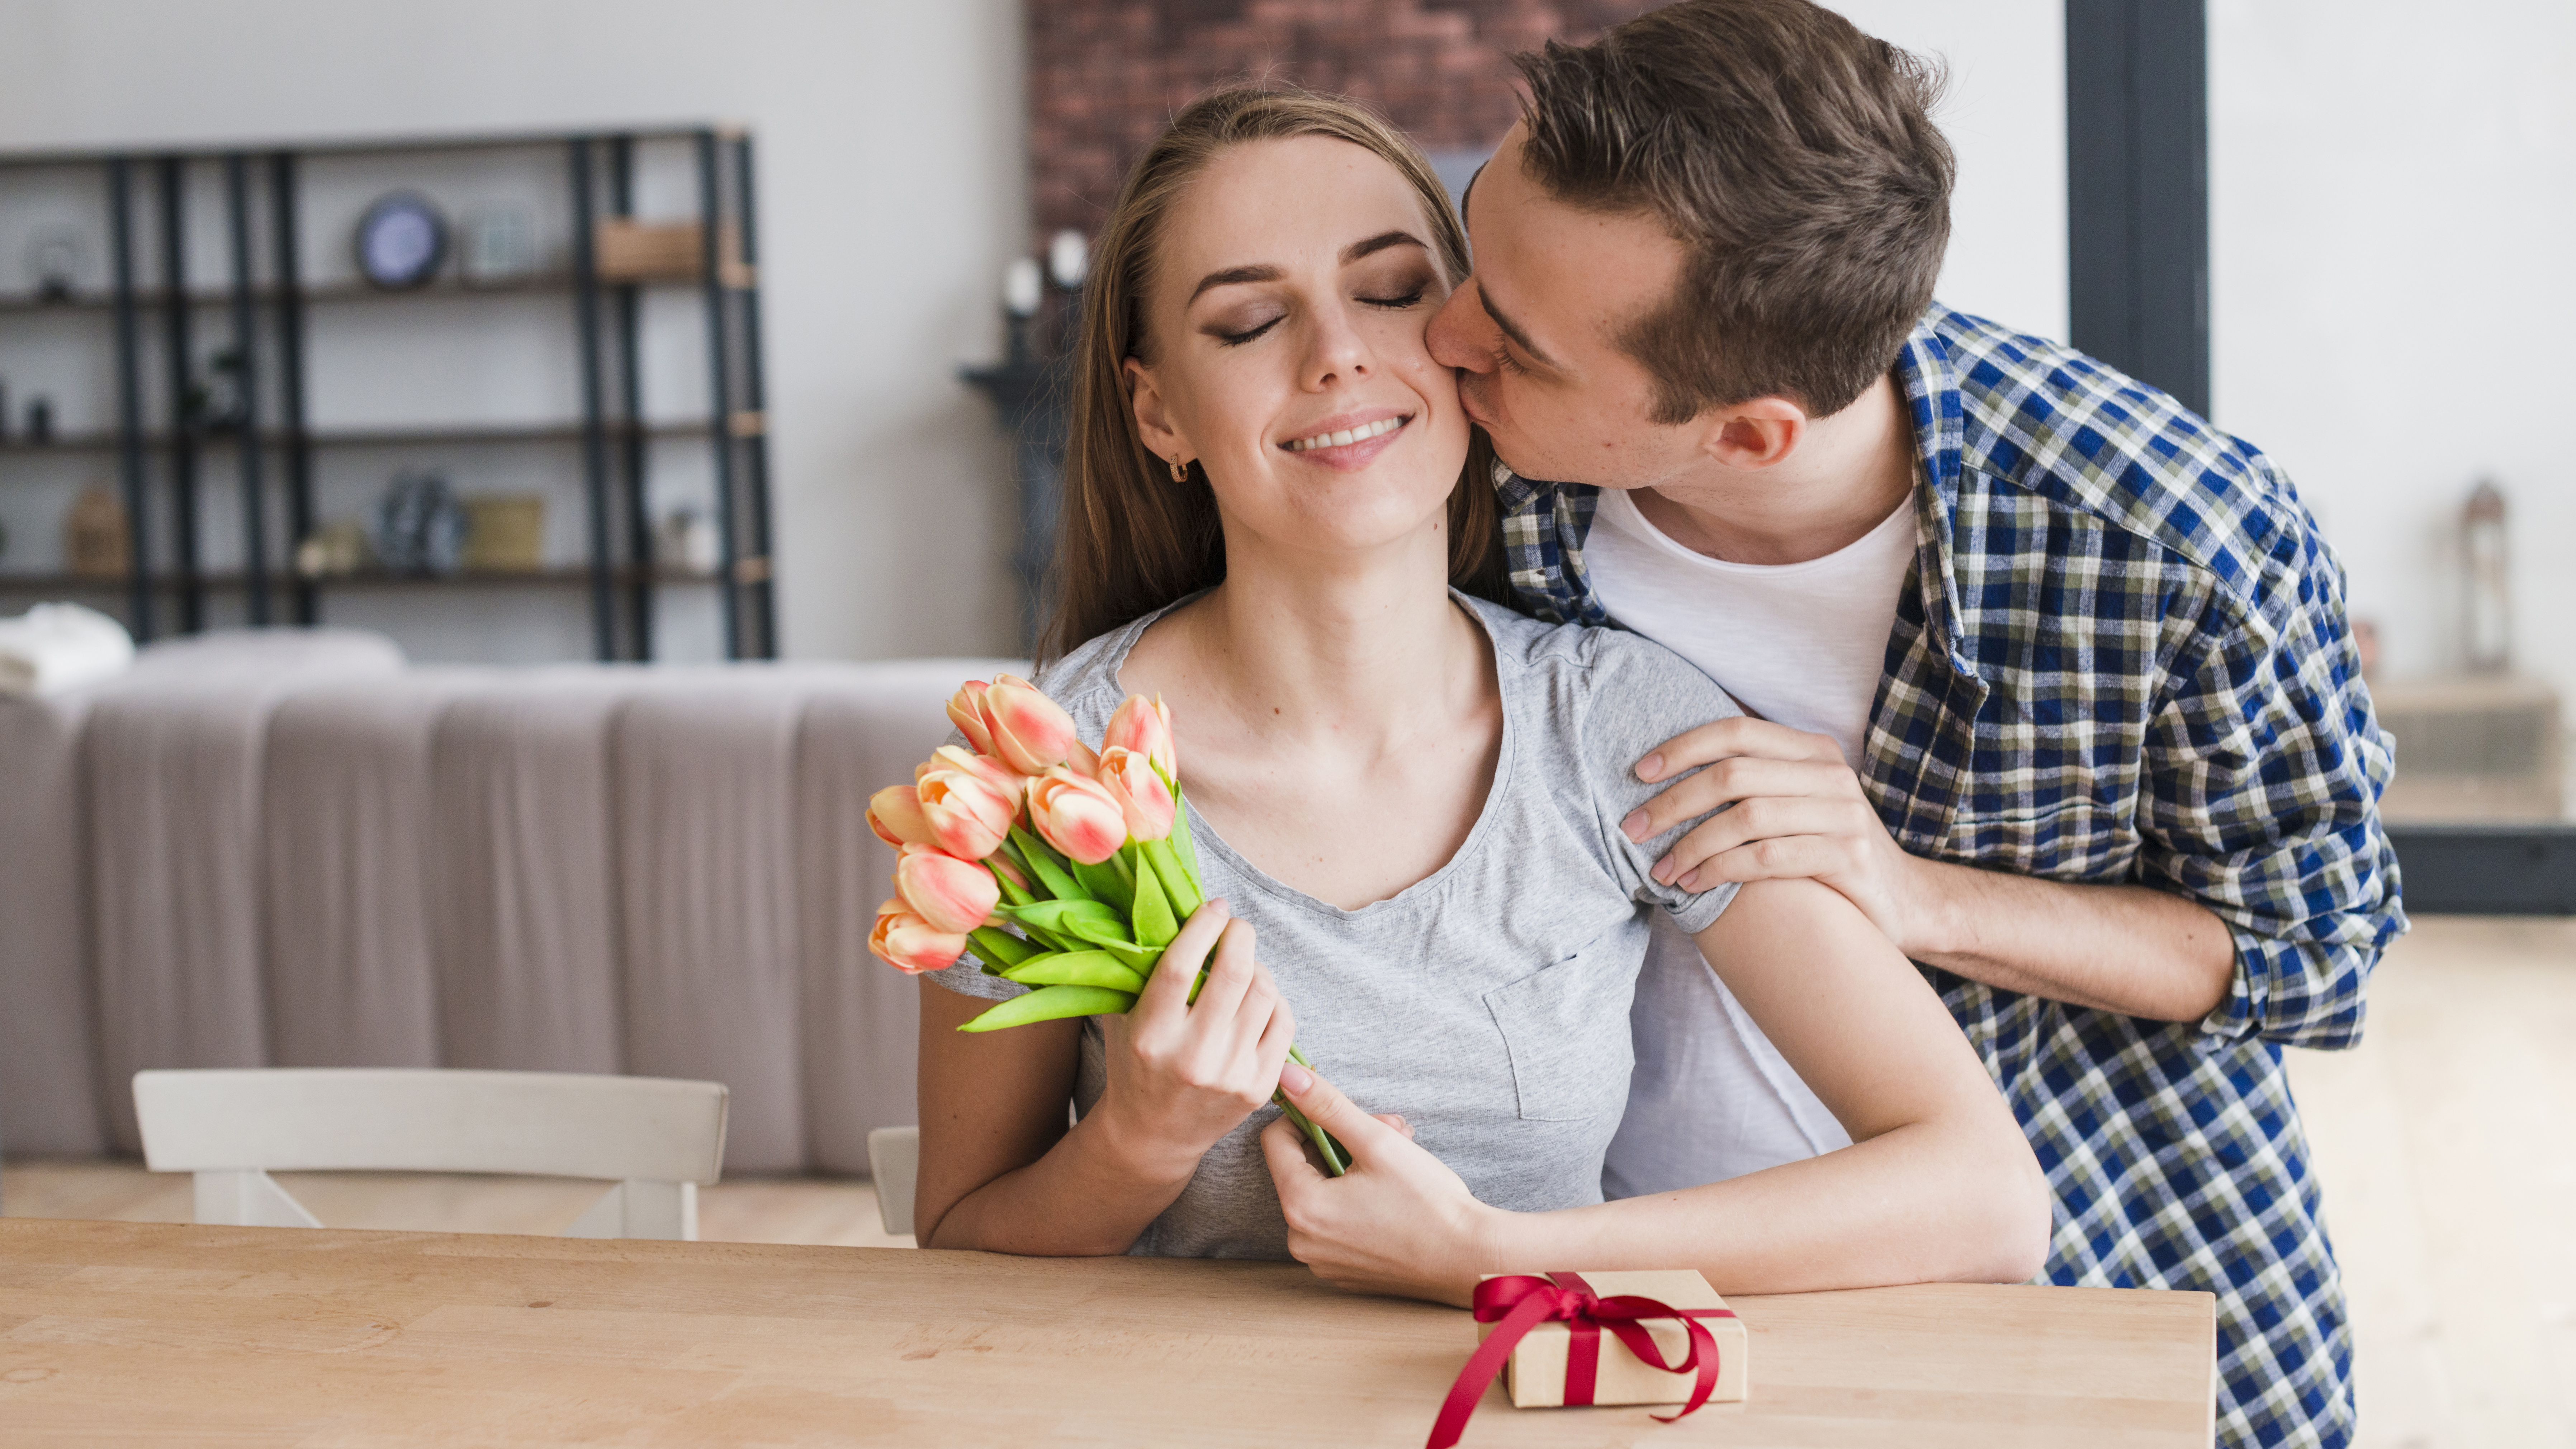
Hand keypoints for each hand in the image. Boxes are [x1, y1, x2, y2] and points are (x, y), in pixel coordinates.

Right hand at [1092, 899, 1298, 1183]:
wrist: (1153, 1136)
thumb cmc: (1135, 1066)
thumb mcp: (1122, 1019)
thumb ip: (1137, 972)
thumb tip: (1165, 912)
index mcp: (1150, 1037)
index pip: (1181, 967)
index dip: (1204, 927)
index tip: (1214, 906)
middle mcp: (1192, 1058)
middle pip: (1233, 974)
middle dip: (1240, 936)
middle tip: (1236, 927)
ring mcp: (1230, 1075)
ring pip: (1264, 994)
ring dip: (1258, 967)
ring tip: (1244, 964)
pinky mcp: (1258, 1088)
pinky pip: (1283, 1023)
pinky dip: (1275, 998)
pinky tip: (1260, 995)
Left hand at [1261, 1062, 1495, 1305]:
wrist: (1469, 1260)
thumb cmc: (1428, 1203)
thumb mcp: (1376, 1142)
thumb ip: (1327, 1105)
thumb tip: (1287, 1075)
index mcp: (1301, 1207)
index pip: (1275, 1141)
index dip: (1305, 1115)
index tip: (1338, 1108)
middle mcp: (1301, 1241)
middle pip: (1303, 1168)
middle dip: (1341, 1141)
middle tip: (1388, 1129)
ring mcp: (1322, 1260)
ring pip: (1323, 1193)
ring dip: (1353, 1168)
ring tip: (1399, 1158)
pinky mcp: (1343, 1271)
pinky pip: (1335, 1223)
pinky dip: (1356, 1201)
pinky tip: (1393, 1192)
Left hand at [1622, 716, 1930, 952]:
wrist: (1903, 901)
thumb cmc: (1828, 852)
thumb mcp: (1796, 805)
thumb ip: (1753, 783)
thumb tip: (1670, 775)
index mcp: (1813, 751)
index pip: (1736, 732)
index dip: (1682, 748)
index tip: (1639, 773)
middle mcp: (1830, 774)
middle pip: (1733, 775)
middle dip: (1673, 802)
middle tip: (1632, 828)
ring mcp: (1843, 813)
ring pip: (1746, 818)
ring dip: (1692, 845)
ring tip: (1660, 870)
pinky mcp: (1847, 856)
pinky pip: (1767, 857)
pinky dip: (1721, 870)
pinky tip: (1694, 885)